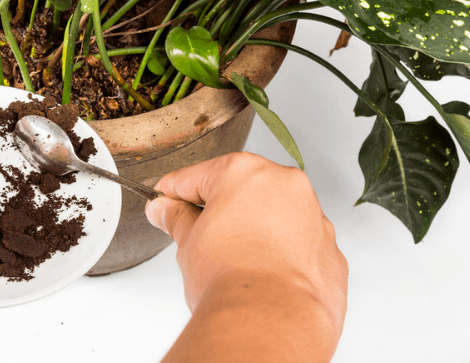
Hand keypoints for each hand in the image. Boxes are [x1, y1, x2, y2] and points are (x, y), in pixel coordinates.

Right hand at [146, 152, 347, 361]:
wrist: (270, 321)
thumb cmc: (232, 279)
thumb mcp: (188, 243)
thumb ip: (177, 219)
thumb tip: (167, 211)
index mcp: (243, 172)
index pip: (196, 177)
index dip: (174, 192)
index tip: (165, 202)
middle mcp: (284, 185)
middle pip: (240, 190)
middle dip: (218, 211)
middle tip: (196, 236)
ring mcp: (313, 217)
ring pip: (273, 216)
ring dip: (253, 231)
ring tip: (232, 262)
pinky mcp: (330, 251)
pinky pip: (298, 245)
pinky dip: (280, 255)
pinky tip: (261, 275)